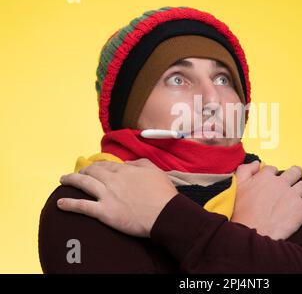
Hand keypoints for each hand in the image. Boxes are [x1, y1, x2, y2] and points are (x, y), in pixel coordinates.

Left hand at [57, 158, 177, 237]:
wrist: (165, 214)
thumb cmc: (164, 194)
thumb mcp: (156, 171)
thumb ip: (141, 163)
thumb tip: (128, 163)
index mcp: (126, 170)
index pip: (107, 165)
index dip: (99, 165)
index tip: (95, 167)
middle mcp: (114, 180)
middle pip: (93, 172)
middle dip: (83, 171)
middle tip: (78, 173)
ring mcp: (107, 195)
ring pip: (84, 184)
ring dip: (71, 181)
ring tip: (63, 180)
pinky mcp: (104, 212)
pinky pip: (82, 207)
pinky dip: (69, 204)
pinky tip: (59, 204)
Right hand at [231, 161, 301, 239]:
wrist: (252, 233)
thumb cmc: (242, 213)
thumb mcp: (237, 187)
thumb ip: (244, 171)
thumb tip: (255, 163)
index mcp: (265, 177)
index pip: (273, 169)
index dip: (274, 173)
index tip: (274, 178)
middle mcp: (280, 182)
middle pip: (294, 172)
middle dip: (295, 173)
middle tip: (296, 176)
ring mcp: (293, 194)